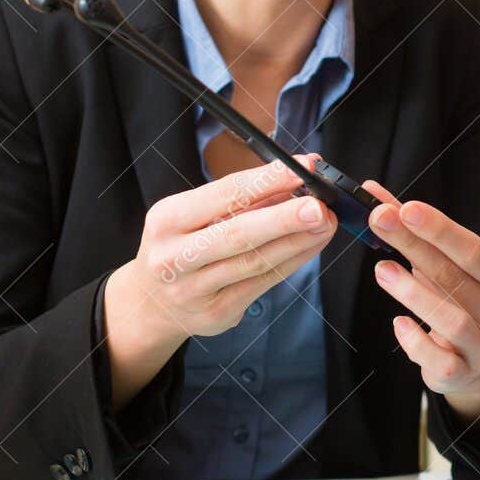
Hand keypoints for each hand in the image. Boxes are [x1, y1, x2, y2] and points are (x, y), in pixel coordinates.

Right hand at [103, 156, 336, 406]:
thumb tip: (298, 175)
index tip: (305, 167)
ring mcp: (194, 289)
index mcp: (167, 219)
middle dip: (284, 218)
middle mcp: (174, 256)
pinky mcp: (217, 313)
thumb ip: (241, 199)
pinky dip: (294, 261)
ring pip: (256, 261)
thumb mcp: (193, 215)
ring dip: (298, 240)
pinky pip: (264, 283)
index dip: (269, 179)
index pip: (225, 194)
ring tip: (327, 222)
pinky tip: (313, 245)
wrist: (152, 302)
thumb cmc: (182, 245)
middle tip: (320, 205)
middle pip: (239, 233)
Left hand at [362, 186, 479, 423]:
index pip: (475, 251)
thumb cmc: (461, 302)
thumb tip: (374, 194)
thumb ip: (414, 232)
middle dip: (415, 246)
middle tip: (380, 222)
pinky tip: (398, 322)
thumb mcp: (448, 267)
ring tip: (381, 270)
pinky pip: (439, 359)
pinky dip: (416, 340)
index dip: (441, 230)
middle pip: (458, 278)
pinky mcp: (462, 374)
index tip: (405, 208)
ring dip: (413, 292)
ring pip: (452, 320)